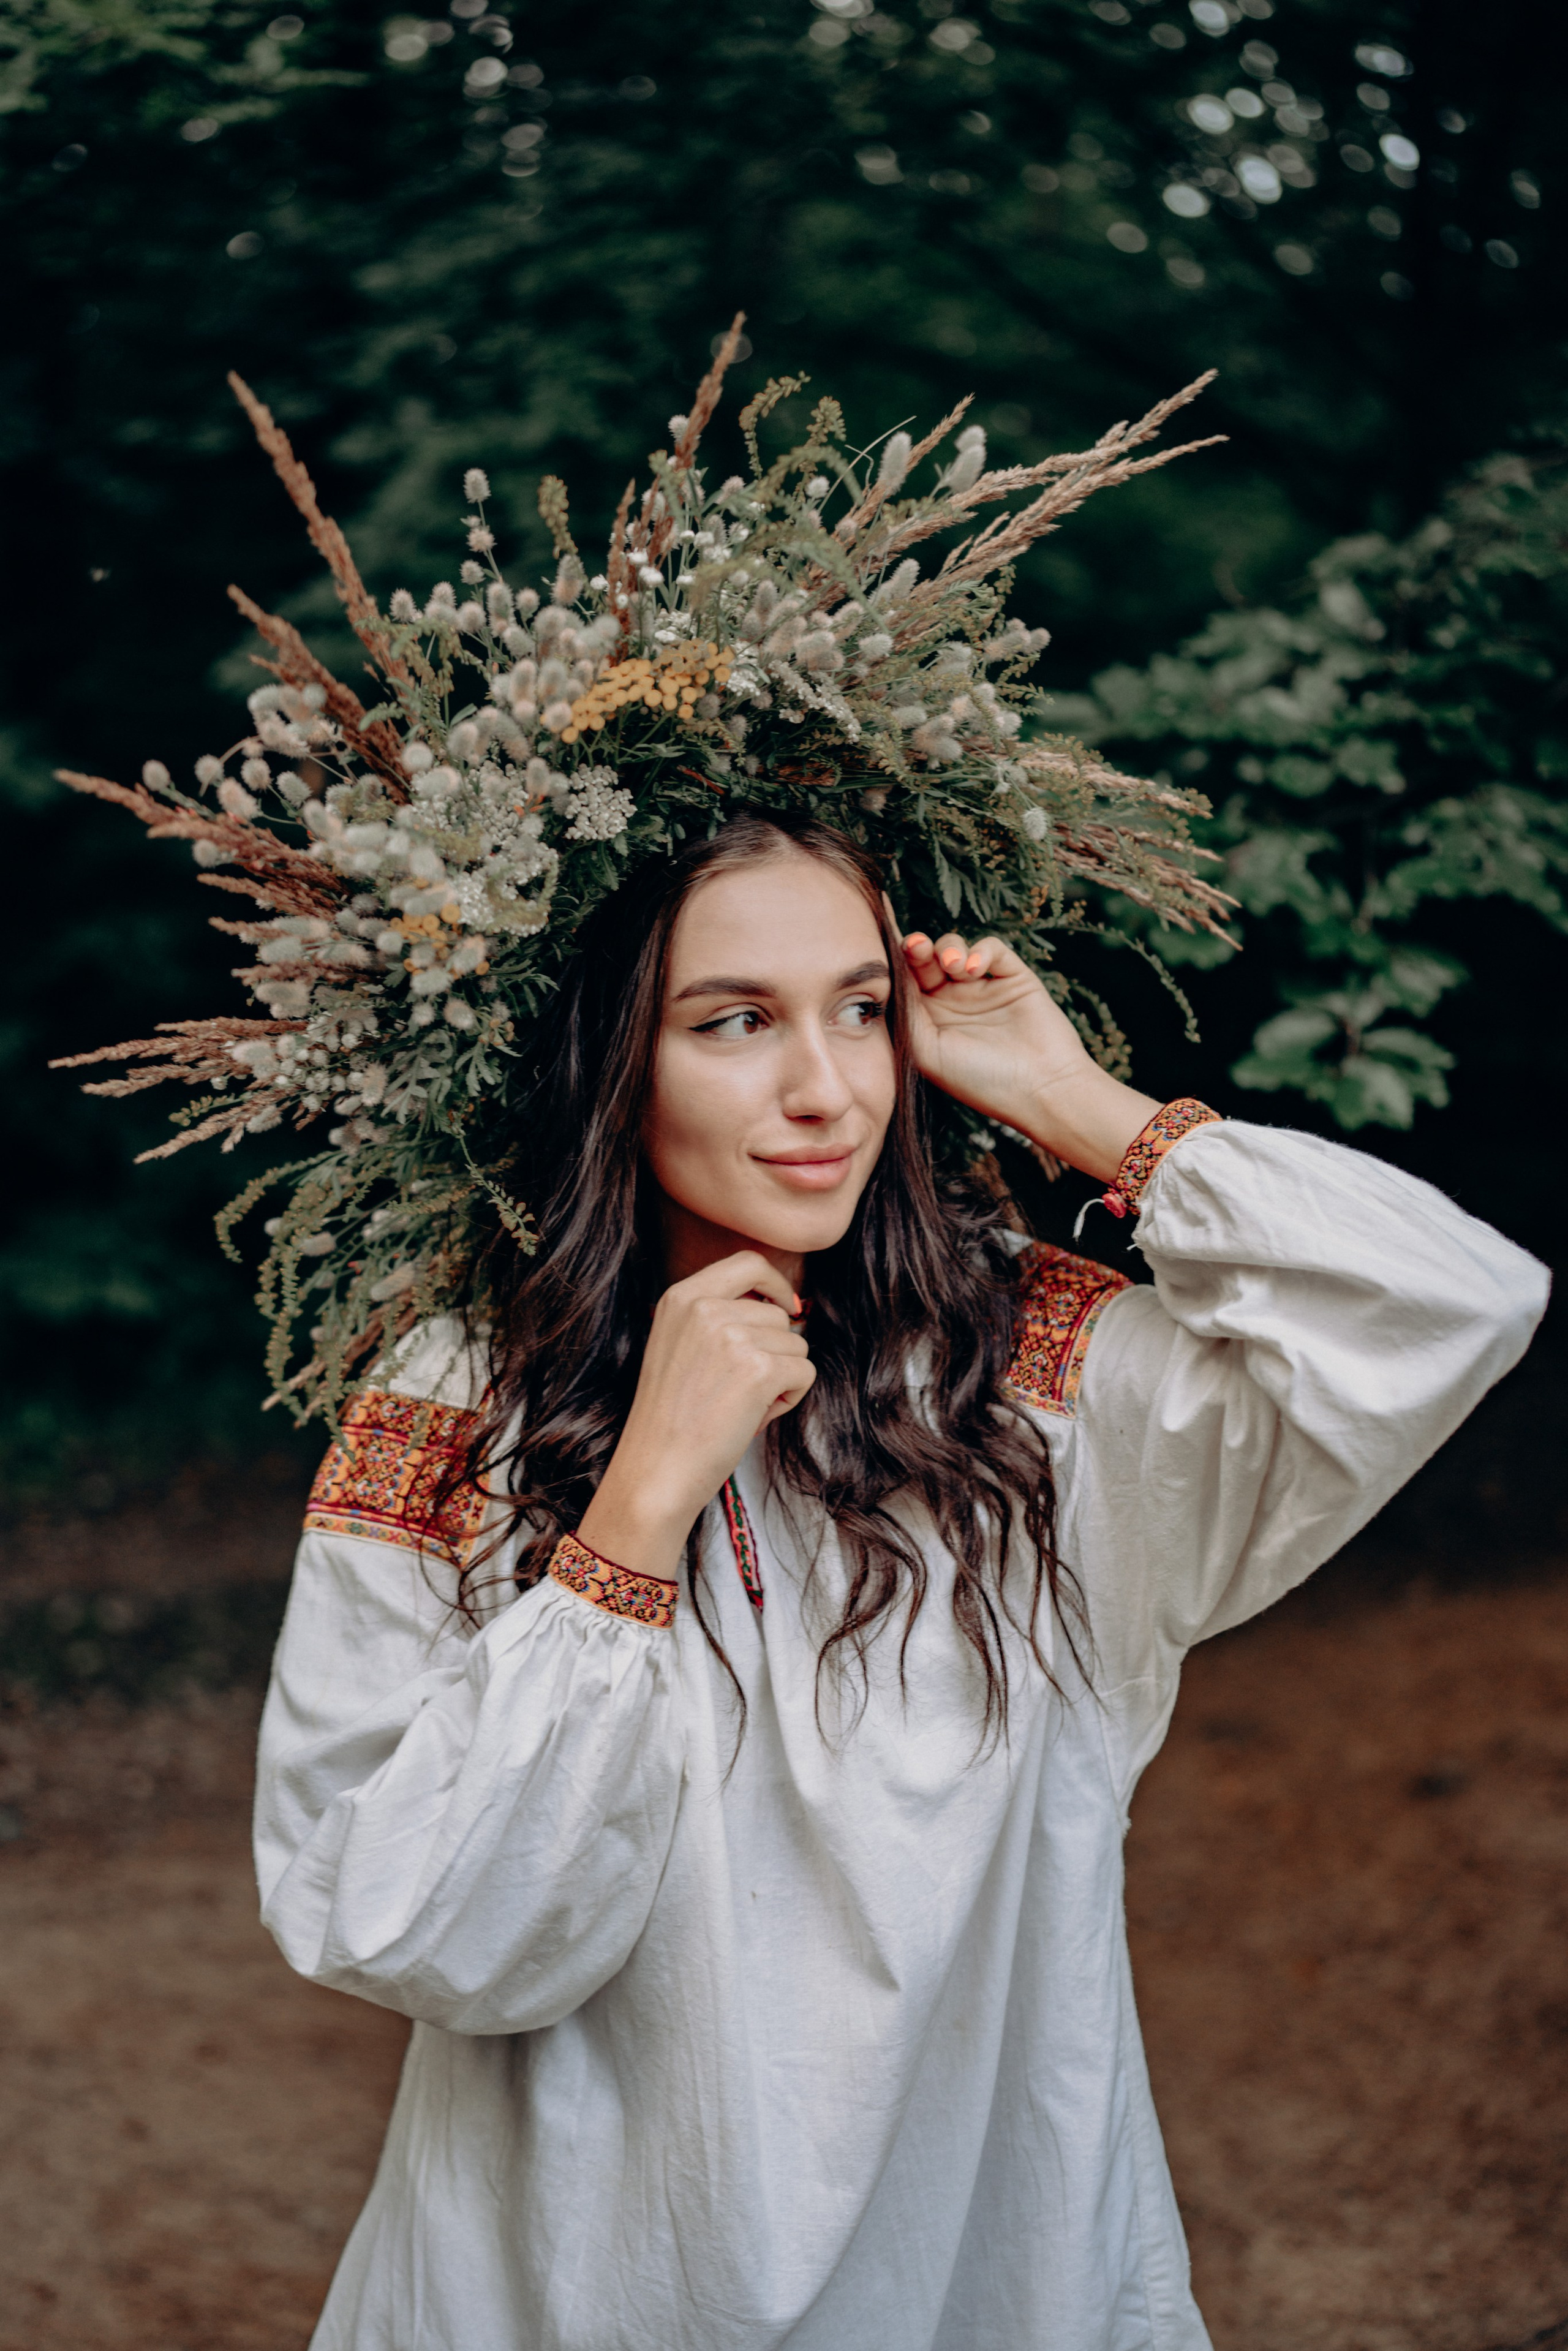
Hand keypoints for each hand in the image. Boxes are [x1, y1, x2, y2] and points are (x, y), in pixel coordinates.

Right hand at [577, 1252, 814, 1579]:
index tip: (785, 1306)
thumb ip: (716, 1317)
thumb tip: (782, 1307)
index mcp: (682, 1296)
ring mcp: (733, 1336)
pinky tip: (756, 1416)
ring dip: (782, 1377)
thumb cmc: (669, 1419)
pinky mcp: (759, 1369)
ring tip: (742, 1406)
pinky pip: (805, 1371)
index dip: (775, 1283)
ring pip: (796, 1344)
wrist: (656, 1470)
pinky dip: (791, 1397)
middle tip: (742, 1389)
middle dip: (775, 1352)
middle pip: (778, 1314)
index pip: (748, 1262)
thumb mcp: (677, 1346)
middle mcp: (706, 1308)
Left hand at [896, 923, 1160, 1184]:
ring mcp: (981, 987)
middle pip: (925, 960)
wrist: (1040, 1089)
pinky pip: (991, 948)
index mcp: (927, 1020)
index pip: (902, 982)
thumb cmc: (980, 1081)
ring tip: (953, 967)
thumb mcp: (927, 1052)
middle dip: (917, 949)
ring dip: (948, 949)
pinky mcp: (1012, 977)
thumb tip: (889, 976)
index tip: (875, 942)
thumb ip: (906, 1013)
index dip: (891, 961)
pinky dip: (980, 951)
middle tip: (916, 946)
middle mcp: (951, 1001)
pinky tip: (975, 969)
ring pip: (954, 948)